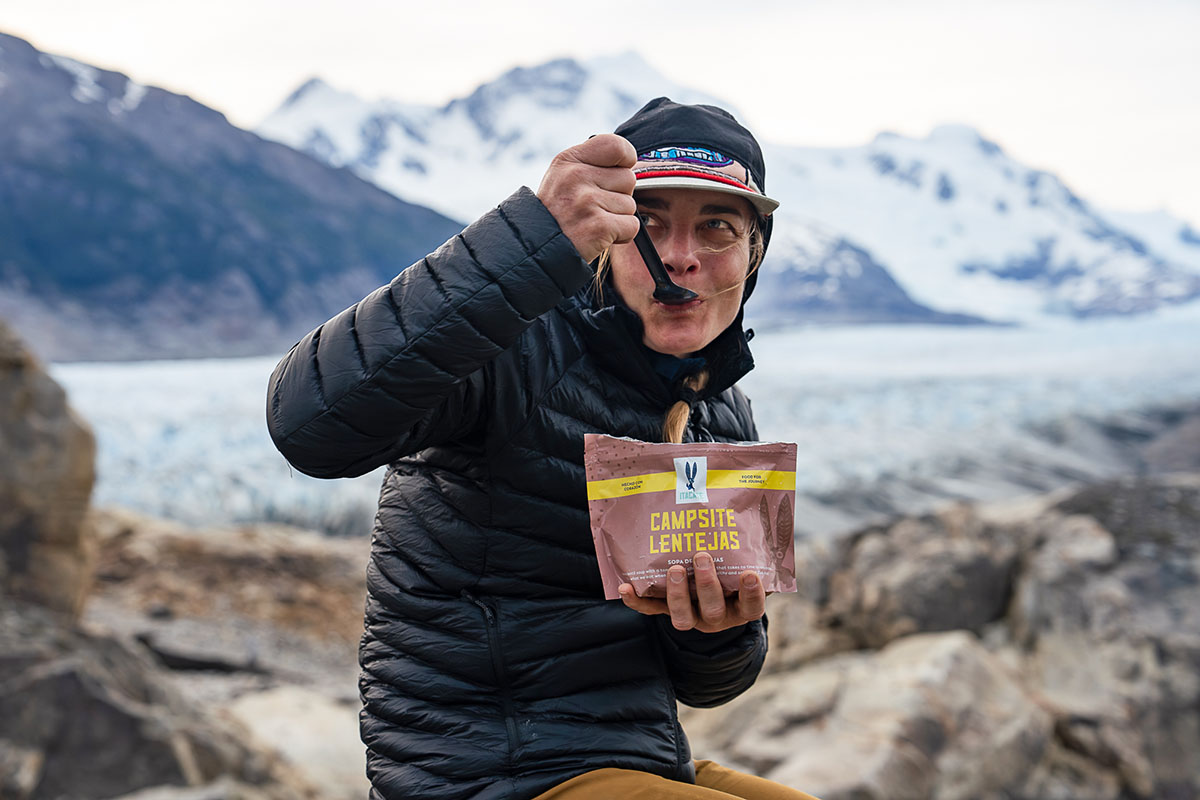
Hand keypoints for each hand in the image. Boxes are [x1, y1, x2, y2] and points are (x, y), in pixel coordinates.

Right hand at [536, 133, 639, 262]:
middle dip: (618, 195)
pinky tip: (599, 236)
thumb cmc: (557, 213)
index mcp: (568, 160)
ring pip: (630, 204)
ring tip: (592, 222)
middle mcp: (576, 176)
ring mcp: (587, 201)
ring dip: (617, 217)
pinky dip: (621, 235)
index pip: (616, 146)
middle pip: (628, 178)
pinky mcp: (599, 226)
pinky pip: (631, 226)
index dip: (625, 160)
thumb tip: (633, 163)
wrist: (537, 250)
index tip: (615, 173)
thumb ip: (593, 164)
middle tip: (594, 208)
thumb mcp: (563, 177)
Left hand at [618, 551, 765, 632]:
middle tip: (702, 557)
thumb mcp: (747, 561)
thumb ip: (752, 545)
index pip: (752, 607)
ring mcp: (691, 616)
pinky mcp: (667, 611)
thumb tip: (759, 510)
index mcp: (740, 606)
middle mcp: (717, 615)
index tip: (749, 574)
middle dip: (707, 584)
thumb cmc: (734, 568)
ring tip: (675, 568)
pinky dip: (637, 602)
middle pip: (713, 610)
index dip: (752, 594)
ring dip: (677, 594)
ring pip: (682, 617)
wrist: (710, 590)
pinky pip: (651, 610)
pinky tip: (625, 588)